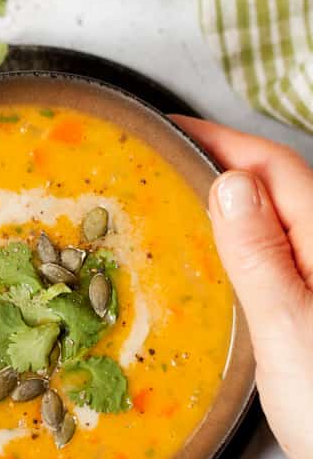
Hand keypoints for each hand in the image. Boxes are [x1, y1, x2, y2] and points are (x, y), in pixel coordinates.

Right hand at [172, 116, 312, 458]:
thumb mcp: (289, 330)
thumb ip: (261, 258)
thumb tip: (231, 184)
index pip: (275, 170)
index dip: (223, 141)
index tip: (170, 127)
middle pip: (275, 189)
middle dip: (220, 163)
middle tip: (160, 161)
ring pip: (271, 223)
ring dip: (225, 202)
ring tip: (171, 198)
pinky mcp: (307, 312)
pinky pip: (268, 259)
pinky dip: (233, 244)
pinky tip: (205, 258)